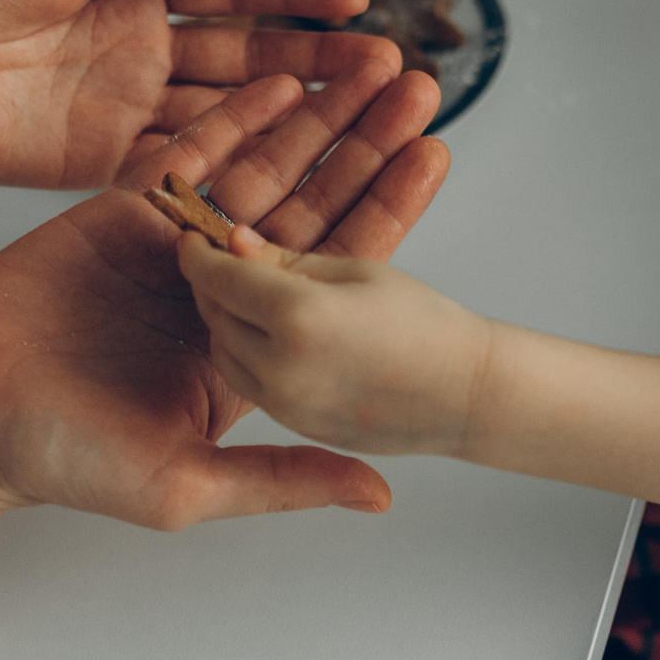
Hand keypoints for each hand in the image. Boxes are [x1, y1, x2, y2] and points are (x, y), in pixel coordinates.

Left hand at [0, 0, 396, 191]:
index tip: (354, 0)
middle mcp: (144, 51)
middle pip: (251, 56)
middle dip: (320, 60)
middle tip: (386, 66)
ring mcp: (129, 110)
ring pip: (230, 113)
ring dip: (295, 114)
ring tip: (362, 112)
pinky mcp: (103, 165)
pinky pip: (181, 165)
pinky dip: (234, 163)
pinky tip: (288, 162)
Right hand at [0, 64, 450, 529]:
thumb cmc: (63, 463)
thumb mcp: (188, 485)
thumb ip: (283, 480)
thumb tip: (380, 494)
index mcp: (248, 350)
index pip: (333, 273)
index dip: (385, 213)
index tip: (435, 157)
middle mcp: (218, 295)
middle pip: (308, 208)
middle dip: (361, 148)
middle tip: (417, 88)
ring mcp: (169, 250)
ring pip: (255, 173)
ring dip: (309, 119)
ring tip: (364, 64)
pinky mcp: (115, 216)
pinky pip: (182, 158)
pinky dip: (227, 119)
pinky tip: (274, 75)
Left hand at [176, 227, 494, 457]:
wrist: (465, 395)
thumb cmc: (425, 324)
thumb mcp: (355, 271)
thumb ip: (286, 260)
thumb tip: (235, 243)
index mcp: (296, 316)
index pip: (220, 276)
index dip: (200, 252)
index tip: (194, 236)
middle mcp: (279, 367)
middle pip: (214, 316)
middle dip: (210, 284)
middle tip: (219, 261)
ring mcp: (284, 403)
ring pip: (224, 353)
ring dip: (225, 321)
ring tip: (245, 294)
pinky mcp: (294, 424)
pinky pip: (248, 382)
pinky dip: (246, 353)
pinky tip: (268, 331)